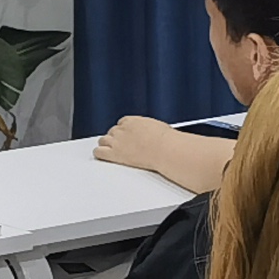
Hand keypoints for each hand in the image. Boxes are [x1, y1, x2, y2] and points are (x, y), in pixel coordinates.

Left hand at [95, 118, 228, 192]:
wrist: (167, 150)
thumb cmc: (170, 143)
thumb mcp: (164, 131)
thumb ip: (160, 132)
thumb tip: (178, 139)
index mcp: (135, 121)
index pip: (123, 123)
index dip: (124, 131)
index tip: (128, 137)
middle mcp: (124, 129)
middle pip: (112, 131)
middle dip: (116, 138)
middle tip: (121, 146)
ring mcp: (118, 140)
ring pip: (104, 140)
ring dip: (107, 145)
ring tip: (112, 151)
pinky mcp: (115, 153)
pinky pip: (100, 152)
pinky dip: (100, 154)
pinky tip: (103, 157)